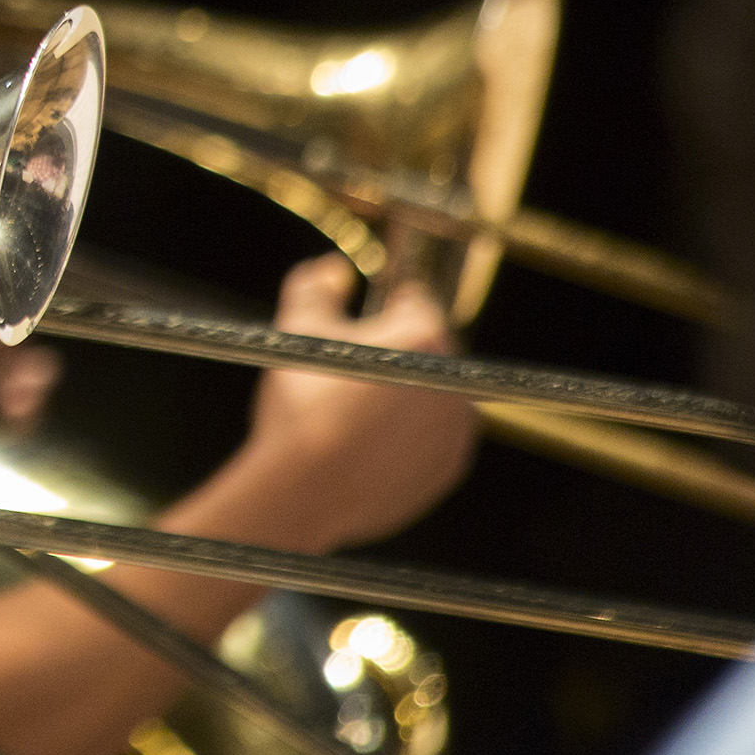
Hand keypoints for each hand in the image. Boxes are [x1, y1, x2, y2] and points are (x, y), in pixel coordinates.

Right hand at [237, 255, 477, 547]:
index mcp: (425, 337)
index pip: (417, 302)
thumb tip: (331, 267)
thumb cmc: (303, 404)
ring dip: (406, 396)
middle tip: (350, 368)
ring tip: (355, 410)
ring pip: (432, 397)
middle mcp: (455, 382)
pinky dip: (408, 439)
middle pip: (428, 351)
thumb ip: (315, 287)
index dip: (387, 305)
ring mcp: (456, 431)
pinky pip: (432, 442)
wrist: (304, 487)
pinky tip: (367, 443)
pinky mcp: (448, 469)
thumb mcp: (297, 330)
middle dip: (396, 353)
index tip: (366, 318)